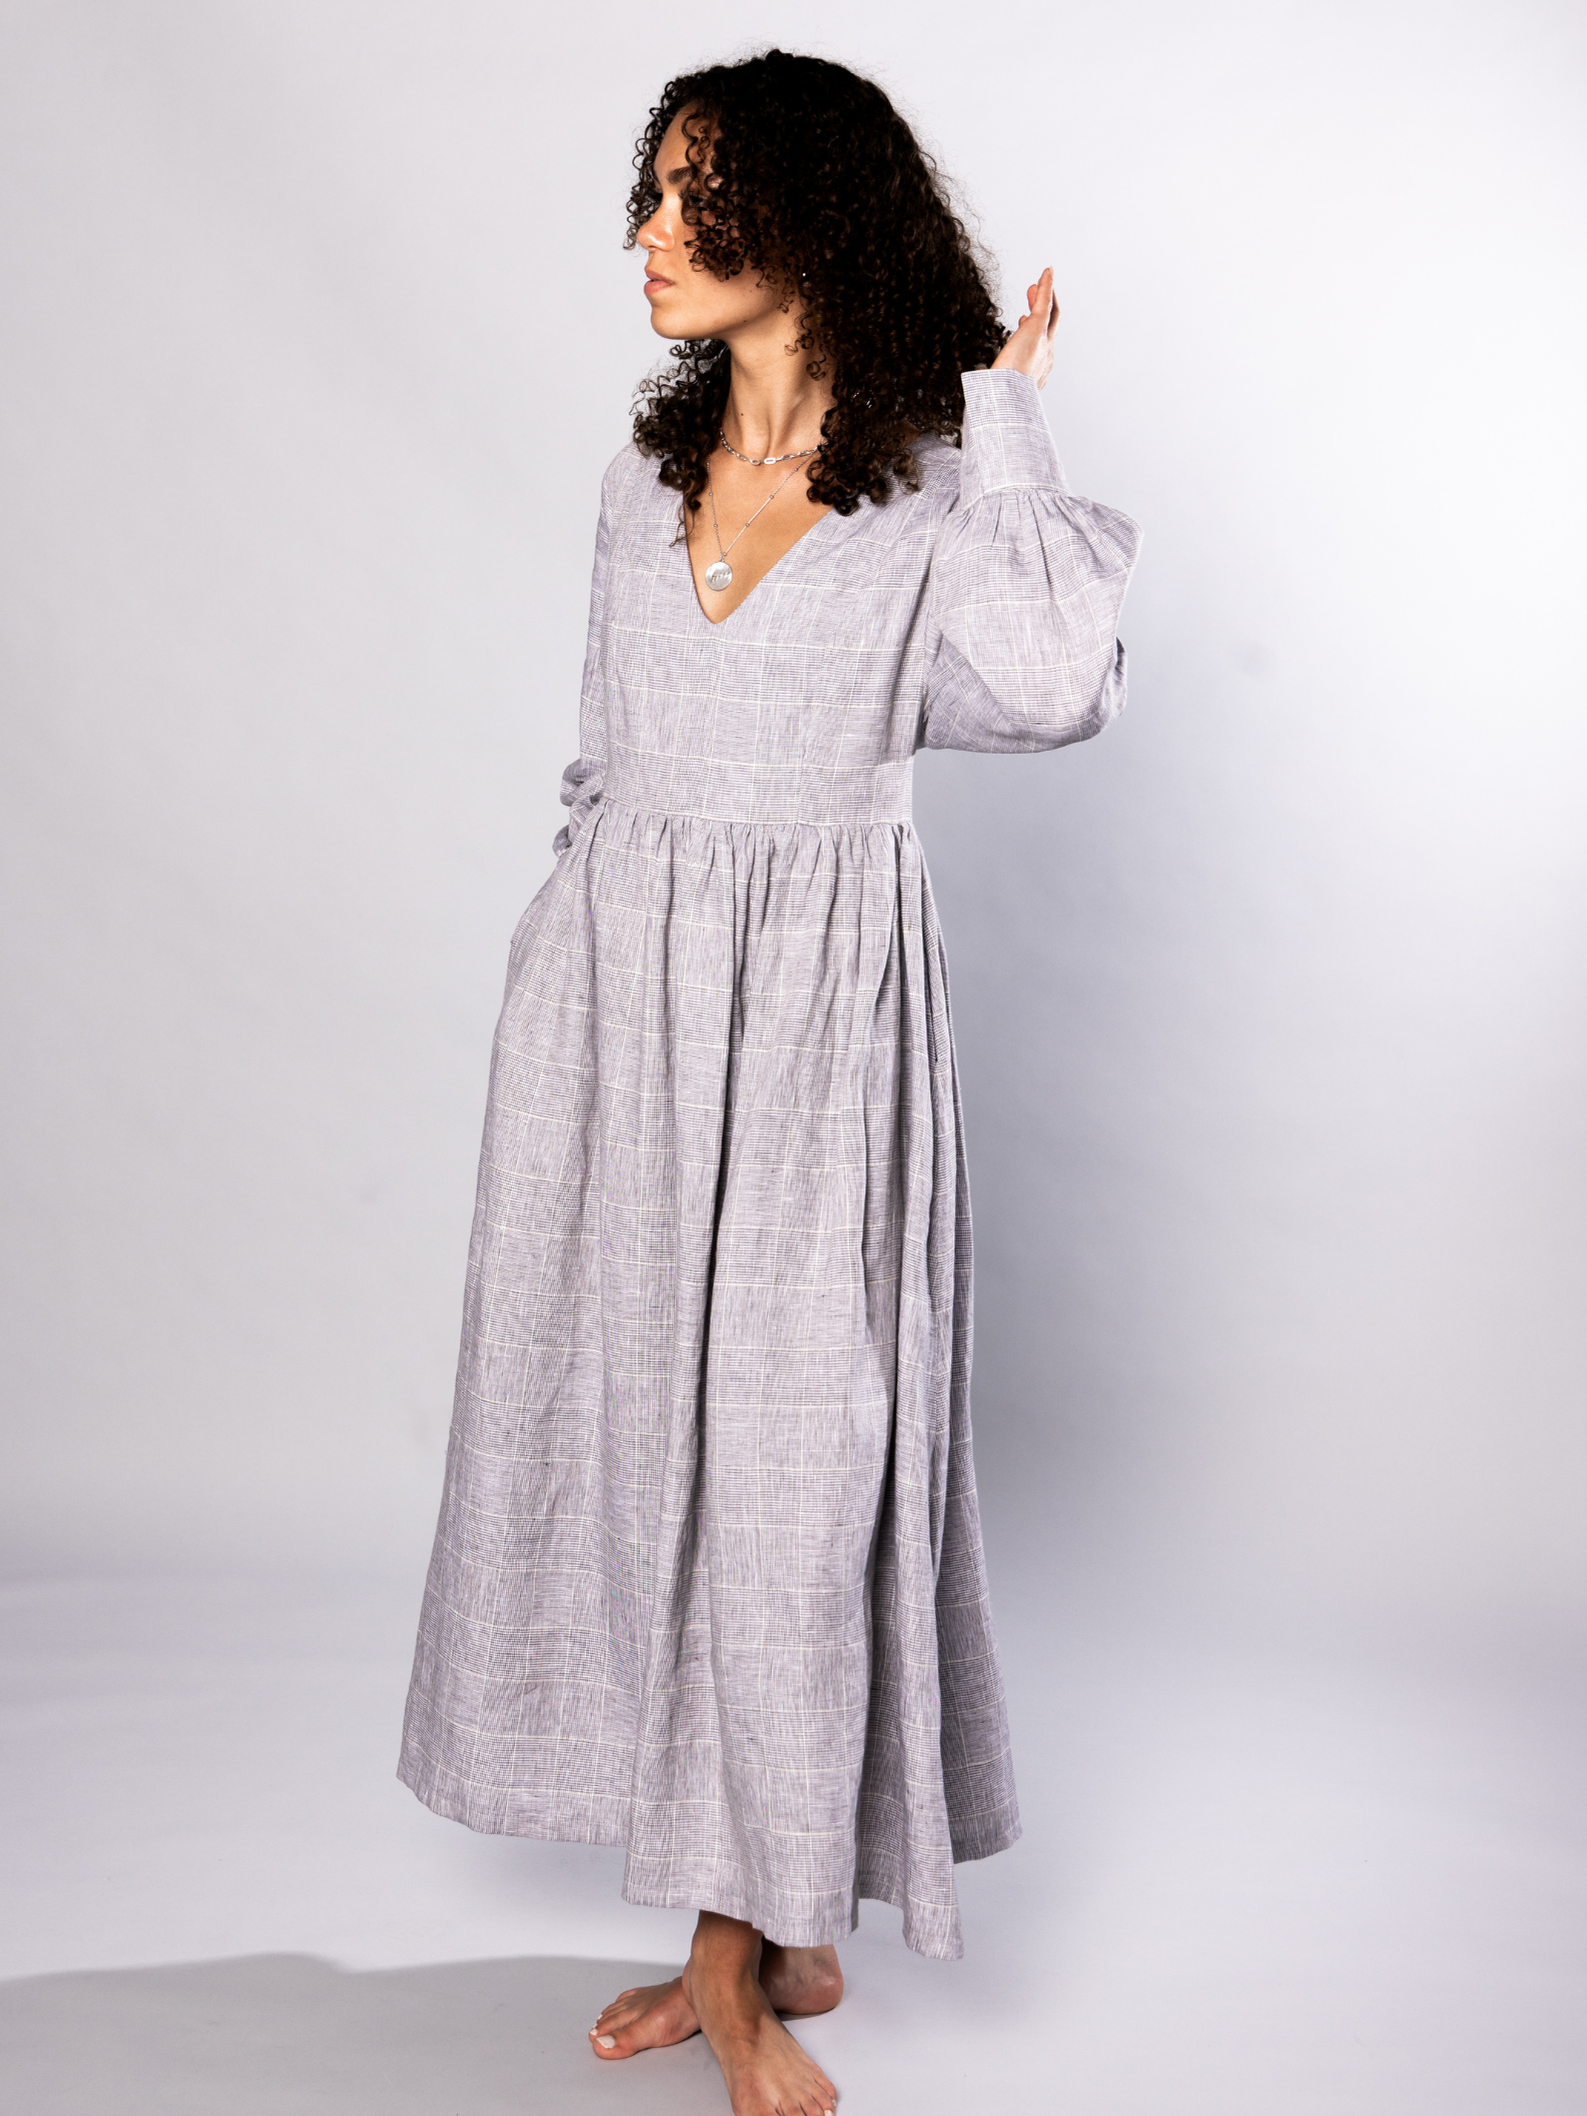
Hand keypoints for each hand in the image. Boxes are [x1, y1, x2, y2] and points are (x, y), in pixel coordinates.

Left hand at [991, 266, 1059, 388]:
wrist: (1008, 400)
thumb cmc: (1000, 400)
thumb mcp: (997, 390)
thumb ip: (992, 382)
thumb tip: (978, 384)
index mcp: (1036, 372)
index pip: (1038, 347)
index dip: (1031, 330)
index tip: (1022, 320)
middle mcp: (1046, 357)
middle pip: (1049, 327)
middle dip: (1042, 310)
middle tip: (1032, 295)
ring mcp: (1044, 342)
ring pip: (1050, 314)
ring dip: (1044, 296)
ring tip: (1034, 286)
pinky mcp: (1037, 328)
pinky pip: (1045, 302)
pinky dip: (1047, 285)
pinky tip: (1047, 272)